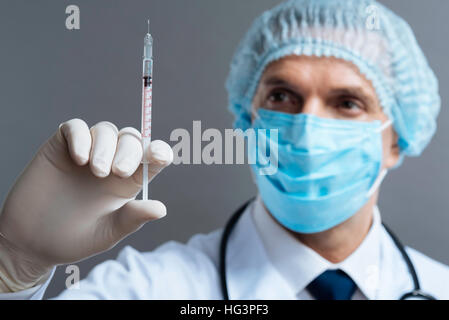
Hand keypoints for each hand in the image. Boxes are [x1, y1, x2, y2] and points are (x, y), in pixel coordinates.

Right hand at [0, 119, 172, 288]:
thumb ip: (133, 218)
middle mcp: (111, 162)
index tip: (160, 157)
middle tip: (118, 173)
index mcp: (128, 181)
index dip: (159, 152)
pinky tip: (80, 159)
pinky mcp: (61, 147)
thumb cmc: (76, 238)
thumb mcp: (108, 232)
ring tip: (96, 171)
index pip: (151, 157)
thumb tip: (161, 209)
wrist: (33, 241)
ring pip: (106, 130)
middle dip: (129, 152)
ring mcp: (87, 152)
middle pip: (131, 139)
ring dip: (106, 146)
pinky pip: (75, 128)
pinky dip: (81, 137)